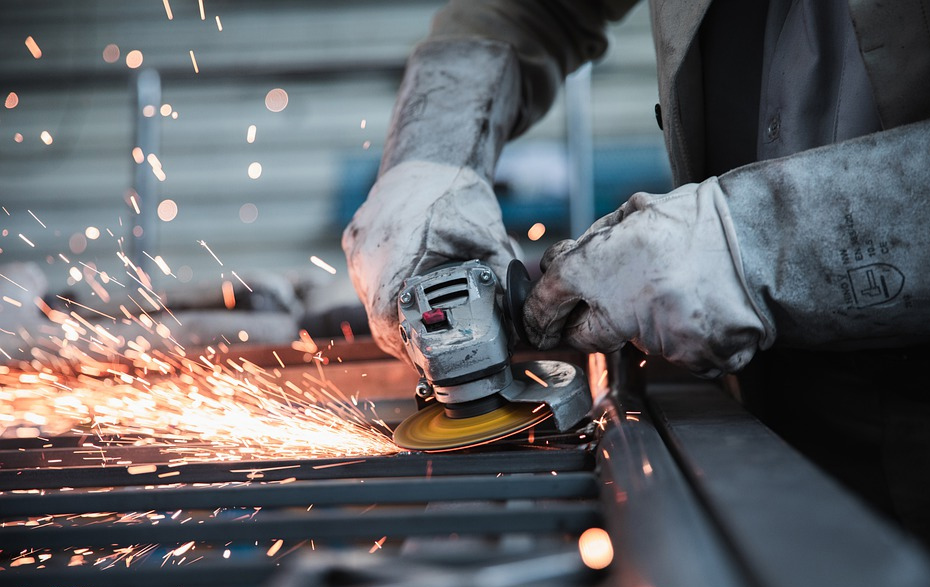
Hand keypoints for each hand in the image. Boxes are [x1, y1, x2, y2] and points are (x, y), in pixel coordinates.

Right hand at [342, 160, 514, 360]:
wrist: (429, 158)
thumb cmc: (456, 193)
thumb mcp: (487, 238)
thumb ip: (501, 281)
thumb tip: (519, 322)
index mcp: (395, 255)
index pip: (387, 322)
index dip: (406, 346)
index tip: (425, 358)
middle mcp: (366, 254)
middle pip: (377, 317)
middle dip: (404, 337)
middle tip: (430, 350)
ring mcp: (357, 248)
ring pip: (370, 300)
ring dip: (394, 317)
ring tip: (421, 326)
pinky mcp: (354, 241)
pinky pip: (366, 279)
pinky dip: (386, 292)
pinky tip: (407, 295)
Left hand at [522, 177, 772, 377]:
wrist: (765, 240)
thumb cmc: (700, 222)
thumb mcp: (633, 214)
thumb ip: (591, 245)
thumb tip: (558, 266)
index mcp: (598, 266)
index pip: (547, 302)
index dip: (539, 314)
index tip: (539, 322)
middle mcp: (622, 308)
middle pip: (584, 336)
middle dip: (591, 323)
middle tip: (617, 301)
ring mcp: (658, 339)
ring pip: (635, 343)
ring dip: (647, 324)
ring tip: (678, 290)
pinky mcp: (692, 360)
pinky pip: (676, 355)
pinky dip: (683, 338)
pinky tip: (699, 308)